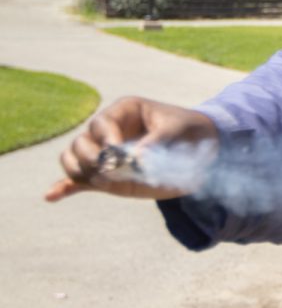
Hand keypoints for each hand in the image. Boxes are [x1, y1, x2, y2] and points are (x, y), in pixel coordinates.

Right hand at [45, 97, 217, 201]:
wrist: (203, 149)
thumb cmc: (189, 130)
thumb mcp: (178, 130)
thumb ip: (157, 142)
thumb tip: (136, 160)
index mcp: (125, 111)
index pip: (101, 123)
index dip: (105, 138)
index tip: (118, 153)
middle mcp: (110, 131)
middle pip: (81, 143)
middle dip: (92, 158)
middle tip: (111, 170)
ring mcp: (106, 154)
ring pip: (74, 160)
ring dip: (81, 172)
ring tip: (103, 182)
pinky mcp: (108, 176)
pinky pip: (79, 181)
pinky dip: (65, 188)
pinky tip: (51, 196)